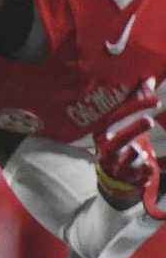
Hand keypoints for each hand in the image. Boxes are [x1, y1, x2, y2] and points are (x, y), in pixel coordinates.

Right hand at [95, 79, 165, 217]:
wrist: (112, 175)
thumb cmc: (122, 142)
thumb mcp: (126, 123)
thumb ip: (137, 103)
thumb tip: (150, 79)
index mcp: (102, 132)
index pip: (115, 117)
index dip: (134, 107)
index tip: (155, 100)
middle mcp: (104, 148)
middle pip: (115, 140)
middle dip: (131, 130)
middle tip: (149, 121)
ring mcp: (115, 165)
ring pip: (123, 160)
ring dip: (133, 155)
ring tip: (142, 152)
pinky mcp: (126, 178)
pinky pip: (136, 176)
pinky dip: (142, 172)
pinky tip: (149, 168)